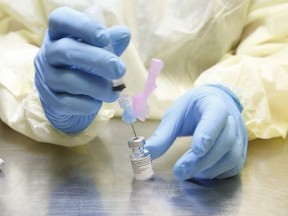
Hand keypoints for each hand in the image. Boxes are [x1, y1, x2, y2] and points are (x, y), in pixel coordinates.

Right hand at [34, 7, 129, 132]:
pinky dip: (87, 104)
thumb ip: (110, 44)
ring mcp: (45, 78)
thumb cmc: (86, 70)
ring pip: (68, 80)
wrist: (71, 100)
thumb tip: (124, 33)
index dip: (83, 26)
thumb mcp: (98, 53)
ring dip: (96, 87)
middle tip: (120, 70)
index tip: (105, 38)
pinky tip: (97, 103)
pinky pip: (66, 103)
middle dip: (97, 60)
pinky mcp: (49, 100)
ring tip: (112, 93)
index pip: (61, 19)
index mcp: (59, 35)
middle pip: (66, 50)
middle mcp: (48, 54)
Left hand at [145, 85, 247, 179]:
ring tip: (188, 173)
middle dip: (202, 160)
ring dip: (209, 168)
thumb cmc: (193, 108)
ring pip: (232, 156)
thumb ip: (163, 134)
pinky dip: (218, 173)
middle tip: (180, 171)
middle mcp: (232, 120)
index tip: (196, 150)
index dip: (208, 134)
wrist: (215, 102)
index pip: (216, 117)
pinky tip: (202, 173)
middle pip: (225, 141)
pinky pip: (234, 165)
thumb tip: (146, 152)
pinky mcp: (240, 150)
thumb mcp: (176, 114)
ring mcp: (240, 136)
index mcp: (215, 105)